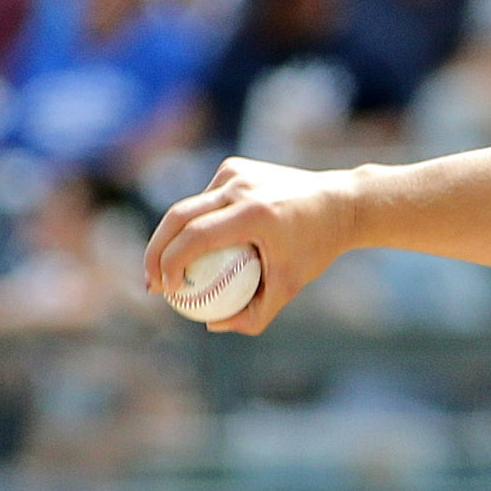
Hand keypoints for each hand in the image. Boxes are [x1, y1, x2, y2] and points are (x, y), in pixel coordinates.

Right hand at [143, 156, 370, 334]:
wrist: (339, 203)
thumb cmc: (314, 249)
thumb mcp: (289, 288)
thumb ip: (254, 315)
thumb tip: (211, 323)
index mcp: (255, 213)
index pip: (196, 236)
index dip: (170, 263)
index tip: (167, 290)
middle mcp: (242, 187)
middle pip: (179, 216)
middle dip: (155, 251)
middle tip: (152, 282)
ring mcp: (236, 172)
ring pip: (188, 206)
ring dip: (172, 237)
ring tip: (166, 269)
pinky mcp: (234, 166)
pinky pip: (205, 199)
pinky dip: (196, 221)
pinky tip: (200, 244)